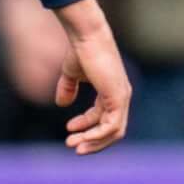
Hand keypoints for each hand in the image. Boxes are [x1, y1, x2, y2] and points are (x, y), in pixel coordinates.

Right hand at [56, 2, 132, 152]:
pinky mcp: (118, 97)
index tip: (68, 128)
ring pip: (113, 131)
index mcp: (113, 92)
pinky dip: (96, 135)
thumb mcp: (72, 73)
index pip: (103, 117)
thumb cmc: (80, 50)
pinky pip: (111, 125)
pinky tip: (80, 136)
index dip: (86, 126)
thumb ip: (68, 88)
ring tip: (73, 145)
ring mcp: (122, 97)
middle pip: (112, 129)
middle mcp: (121, 96)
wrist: (87, 36)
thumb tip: (62, 104)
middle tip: (73, 146)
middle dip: (92, 140)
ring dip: (93, 141)